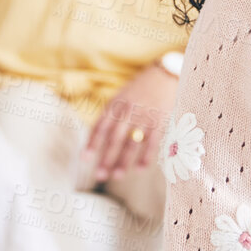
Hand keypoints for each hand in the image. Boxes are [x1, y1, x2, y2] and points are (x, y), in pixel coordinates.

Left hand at [83, 64, 176, 182]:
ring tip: (116, 176)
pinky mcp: (159, 121)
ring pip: (131, 143)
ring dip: (123, 161)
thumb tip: (100, 135)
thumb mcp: (123, 95)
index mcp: (116, 105)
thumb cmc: (142, 87)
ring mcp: (144, 117)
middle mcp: (128, 111)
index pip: (100, 127)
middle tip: (100, 176)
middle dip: (106, 159)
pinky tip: (139, 169)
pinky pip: (151, 142)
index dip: (92, 143)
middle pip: (114, 139)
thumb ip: (113, 113)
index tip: (84, 159)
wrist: (165, 74)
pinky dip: (145, 156)